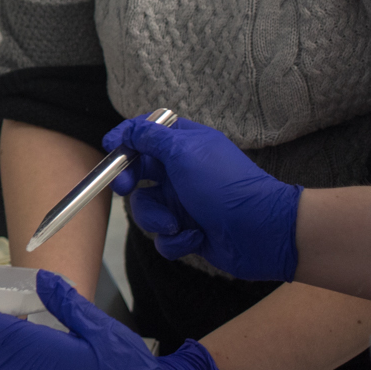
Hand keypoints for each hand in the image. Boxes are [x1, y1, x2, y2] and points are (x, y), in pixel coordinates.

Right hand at [104, 116, 300, 282]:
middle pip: (139, 171)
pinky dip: (176, 240)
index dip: (127, 138)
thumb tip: (129, 129)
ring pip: (147, 208)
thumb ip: (151, 138)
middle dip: (129, 181)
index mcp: (186, 145)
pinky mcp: (189, 231)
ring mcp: (185, 202)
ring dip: (157, 218)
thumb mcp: (184, 152)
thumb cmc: (224, 186)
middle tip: (123, 186)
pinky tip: (196, 238)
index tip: (110, 146)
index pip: (149, 133)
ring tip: (177, 224)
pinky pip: (164, 237)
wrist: (261, 232)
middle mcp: (183, 172)